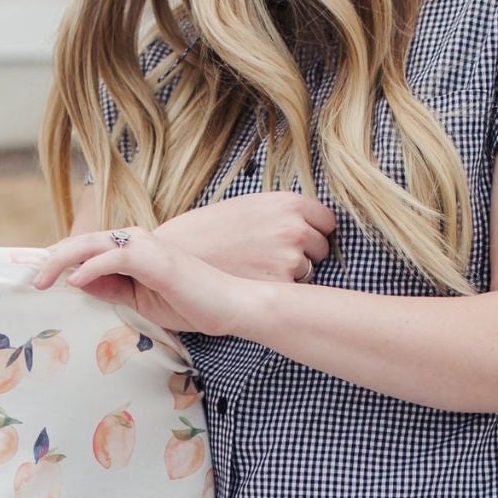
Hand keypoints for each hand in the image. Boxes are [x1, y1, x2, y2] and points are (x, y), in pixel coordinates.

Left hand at [30, 225, 267, 338]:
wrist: (230, 306)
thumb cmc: (192, 303)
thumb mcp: (141, 301)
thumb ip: (112, 290)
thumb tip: (79, 283)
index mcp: (131, 250)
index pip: (87, 250)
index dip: (59, 261)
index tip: (37, 279)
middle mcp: (135, 241)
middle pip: (81, 242)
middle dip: (51, 260)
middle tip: (31, 281)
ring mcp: (145, 247)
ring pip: (91, 244)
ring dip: (62, 260)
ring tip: (42, 280)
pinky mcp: (154, 259)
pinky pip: (113, 258)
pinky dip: (91, 268)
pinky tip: (76, 282)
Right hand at [152, 191, 335, 282]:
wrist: (172, 257)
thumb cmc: (203, 232)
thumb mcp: (244, 207)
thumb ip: (276, 214)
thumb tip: (303, 225)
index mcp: (286, 203)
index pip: (326, 221)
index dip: (312, 232)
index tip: (300, 241)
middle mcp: (294, 229)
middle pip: (320, 249)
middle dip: (304, 255)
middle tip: (270, 260)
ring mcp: (288, 260)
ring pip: (307, 273)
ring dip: (289, 276)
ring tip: (254, 272)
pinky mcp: (278, 288)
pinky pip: (290, 293)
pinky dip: (276, 293)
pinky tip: (250, 286)